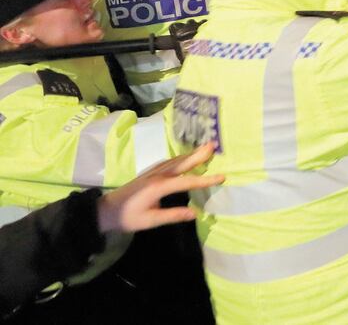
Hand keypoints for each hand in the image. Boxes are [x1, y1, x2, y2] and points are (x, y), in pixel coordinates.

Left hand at [97, 143, 223, 233]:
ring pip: (176, 160)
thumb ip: (173, 215)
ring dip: (191, 153)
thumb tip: (195, 213)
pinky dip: (181, 157)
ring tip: (205, 148)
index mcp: (160, 186)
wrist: (106, 211)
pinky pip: (169, 161)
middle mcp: (158, 175)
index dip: (206, 180)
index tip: (222, 176)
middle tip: (213, 145)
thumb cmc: (128, 217)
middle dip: (198, 154)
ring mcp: (153, 171)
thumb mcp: (150, 220)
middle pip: (182, 162)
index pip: (188, 181)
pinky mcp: (149, 172)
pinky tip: (184, 158)